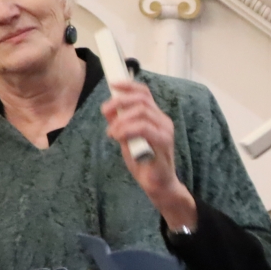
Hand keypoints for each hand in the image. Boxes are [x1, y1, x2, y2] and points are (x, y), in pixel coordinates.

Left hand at [101, 81, 195, 230]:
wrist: (156, 184)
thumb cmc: (143, 161)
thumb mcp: (126, 138)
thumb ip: (120, 122)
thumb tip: (109, 107)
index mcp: (155, 117)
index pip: (144, 93)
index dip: (129, 85)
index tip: (112, 85)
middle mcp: (163, 120)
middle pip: (142, 99)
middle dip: (119, 102)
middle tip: (105, 113)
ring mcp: (165, 131)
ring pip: (142, 112)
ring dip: (121, 120)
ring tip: (112, 133)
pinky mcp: (164, 142)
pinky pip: (144, 128)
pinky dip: (127, 130)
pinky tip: (119, 138)